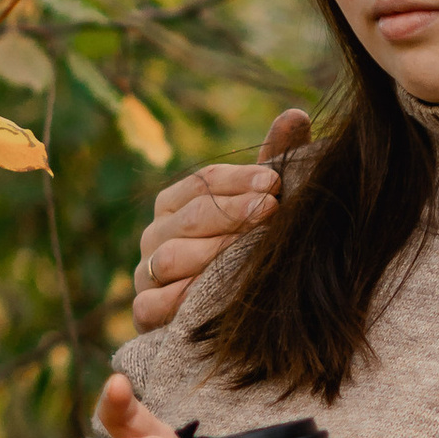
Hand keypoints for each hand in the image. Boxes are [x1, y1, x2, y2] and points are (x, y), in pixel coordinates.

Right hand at [129, 108, 311, 333]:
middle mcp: (156, 236)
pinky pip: (153, 304)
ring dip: (213, 252)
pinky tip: (212, 293)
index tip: (274, 182)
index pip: (202, 182)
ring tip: (250, 251)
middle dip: (231, 212)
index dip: (238, 180)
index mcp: (178, 204)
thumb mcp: (263, 207)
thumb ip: (275, 162)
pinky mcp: (143, 316)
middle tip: (270, 211)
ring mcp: (147, 276)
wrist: (233, 323)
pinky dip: (180, 298)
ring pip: (171, 257)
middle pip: (189, 216)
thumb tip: (295, 114)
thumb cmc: (247, 254)